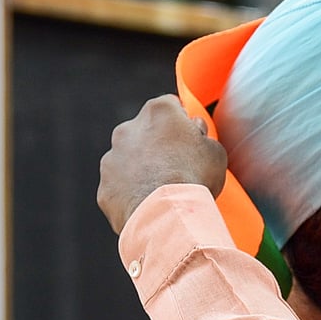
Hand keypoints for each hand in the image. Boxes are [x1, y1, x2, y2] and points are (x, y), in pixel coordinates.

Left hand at [97, 95, 227, 233]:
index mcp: (158, 112)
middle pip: (145, 131)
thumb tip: (194, 132)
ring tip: (165, 191)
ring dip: (143, 169)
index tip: (191, 138)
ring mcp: (112, 157)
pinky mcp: (105, 186)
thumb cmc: (194, 178)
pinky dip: (133, 194)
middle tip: (179, 167)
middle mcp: (128, 128)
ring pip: (129, 160)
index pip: (171, 106)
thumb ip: (202, 136)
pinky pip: (121, 187)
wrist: (167, 214)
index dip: (183, 122)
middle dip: (159, 145)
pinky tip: (151, 205)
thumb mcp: (215, 151)